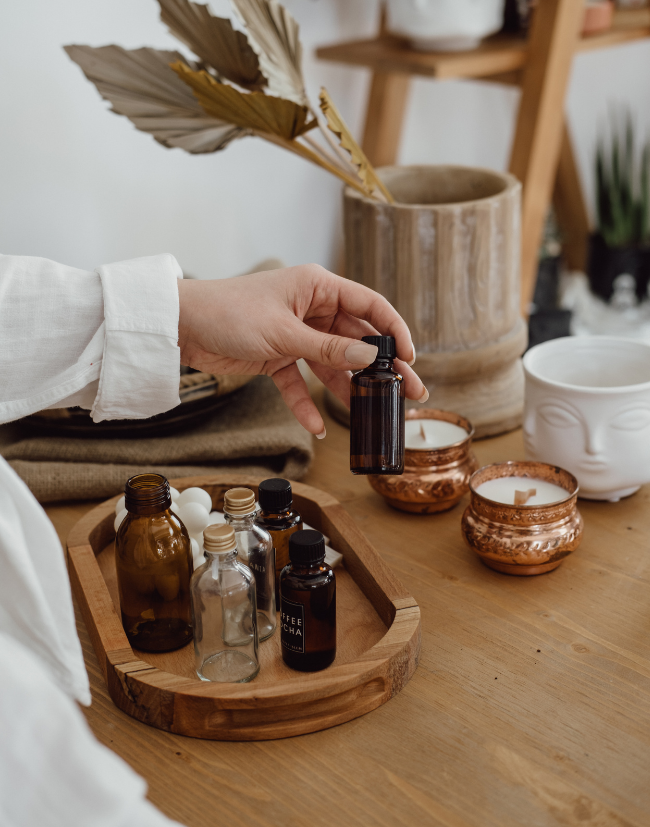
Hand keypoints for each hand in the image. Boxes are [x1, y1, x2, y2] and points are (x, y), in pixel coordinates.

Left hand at [177, 264, 427, 436]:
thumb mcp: (283, 333)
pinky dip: (306, 402)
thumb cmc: (229, 313)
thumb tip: (368, 357)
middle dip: (381, 368)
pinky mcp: (278, 356)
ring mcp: (296, 333)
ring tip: (373, 414)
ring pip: (332, 364)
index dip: (394, 331)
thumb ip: (328, 347)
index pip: (370, 306)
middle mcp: (311, 308)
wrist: (182, 325)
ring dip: (348, 389)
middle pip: (356, 340)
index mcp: (318, 287)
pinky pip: (300, 382)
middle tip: (408, 391)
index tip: (410, 358)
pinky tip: (317, 425)